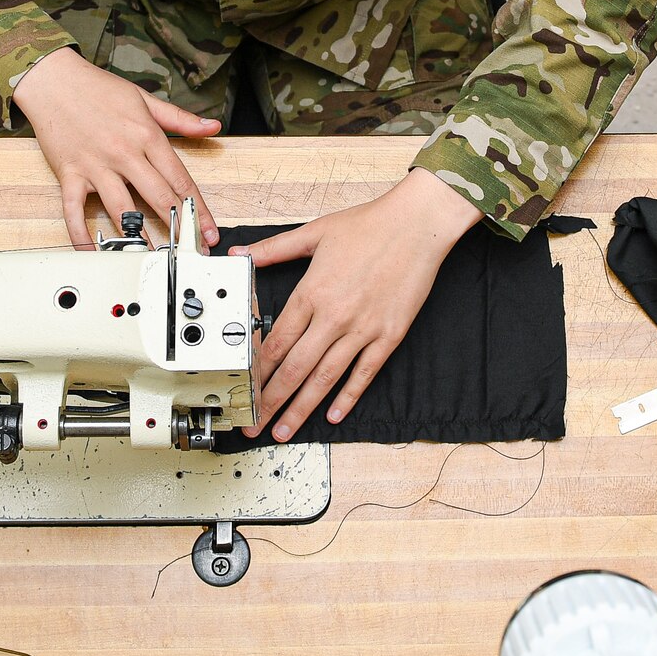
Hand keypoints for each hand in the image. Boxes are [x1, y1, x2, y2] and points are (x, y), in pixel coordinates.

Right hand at [12, 46, 221, 249]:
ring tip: (155, 258)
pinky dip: (81, 233)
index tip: (208, 230)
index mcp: (146, 135)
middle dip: (179, 227)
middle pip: (158, 197)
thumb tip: (212, 127)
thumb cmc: (98, 88)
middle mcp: (124, 154)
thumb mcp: (144, 99)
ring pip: (121, 209)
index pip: (180, 178)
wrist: (53, 80)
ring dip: (139, 236)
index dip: (197, 208)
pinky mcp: (70, 174)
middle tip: (193, 250)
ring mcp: (96, 166)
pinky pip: (75, 210)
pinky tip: (91, 250)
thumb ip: (180, 119)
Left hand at [234, 169, 480, 440]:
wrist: (417, 225)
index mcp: (312, 292)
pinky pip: (364, 374)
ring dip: (302, 408)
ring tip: (284, 430)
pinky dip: (348, 397)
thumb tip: (239, 254)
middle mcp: (334, 316)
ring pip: (325, 378)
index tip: (243, 389)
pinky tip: (332, 415)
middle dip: (271, 400)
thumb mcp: (313, 233)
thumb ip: (272, 249)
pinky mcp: (389, 335)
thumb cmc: (368, 225)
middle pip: (295, 368)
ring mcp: (363, 329)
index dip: (256, 371)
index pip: (276, 342)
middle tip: (254, 424)